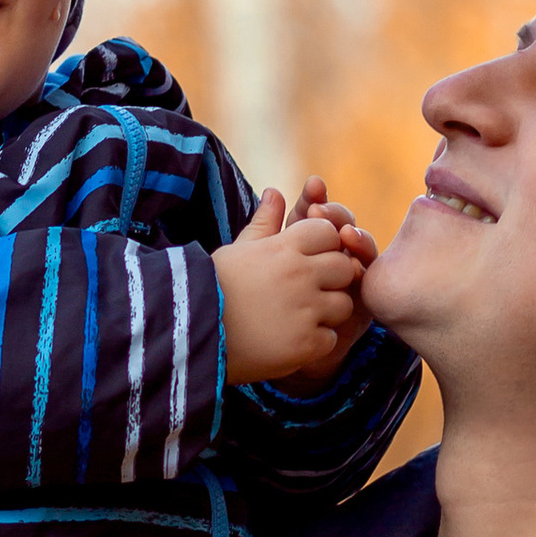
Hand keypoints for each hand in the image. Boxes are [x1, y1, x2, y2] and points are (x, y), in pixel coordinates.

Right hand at [214, 183, 367, 386]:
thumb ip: (264, 222)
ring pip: (344, 305)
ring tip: (300, 317)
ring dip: (327, 312)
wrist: (191, 333)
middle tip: (309, 291)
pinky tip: (291, 340)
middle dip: (332, 278)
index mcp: (283, 248)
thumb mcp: (238, 249)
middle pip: (344, 267)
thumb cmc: (212, 287)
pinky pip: (330, 339)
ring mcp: (304, 311)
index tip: (307, 260)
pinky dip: (315, 342)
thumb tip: (275, 192)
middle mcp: (299, 275)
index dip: (322, 245)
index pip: (329, 232)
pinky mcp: (305, 344)